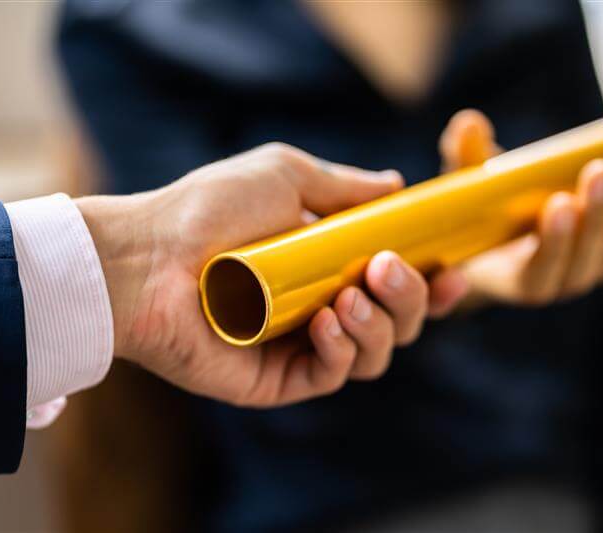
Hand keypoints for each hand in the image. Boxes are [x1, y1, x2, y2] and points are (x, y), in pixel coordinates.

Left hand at [76, 143, 431, 406]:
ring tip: (351, 295)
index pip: (397, 281)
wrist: (147, 257)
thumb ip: (346, 186)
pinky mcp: (277, 380)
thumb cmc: (211, 209)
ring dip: (381, 326)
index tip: (455, 268)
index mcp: (328, 263)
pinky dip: (343, 350)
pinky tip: (325, 320)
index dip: (433, 281)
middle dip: (412, 300)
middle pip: (398, 322)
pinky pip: (333, 375)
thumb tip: (396, 185)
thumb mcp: (286, 175)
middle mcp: (321, 306)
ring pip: (376, 355)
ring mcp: (299, 345)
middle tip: (390, 270)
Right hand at [428, 109, 602, 314]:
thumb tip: (469, 122)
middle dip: (597, 216)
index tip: (559, 202)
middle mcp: (554, 285)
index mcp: (512, 280)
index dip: (555, 242)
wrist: (503, 236)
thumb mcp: (463, 190)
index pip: (540, 272)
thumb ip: (462, 158)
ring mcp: (583, 273)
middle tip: (597, 170)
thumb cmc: (477, 217)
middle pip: (585, 261)